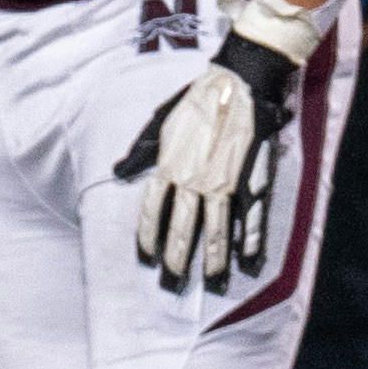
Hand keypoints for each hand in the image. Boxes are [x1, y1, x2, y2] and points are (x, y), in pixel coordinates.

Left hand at [118, 0, 317, 295]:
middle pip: (182, 229)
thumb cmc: (196, 100)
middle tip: (173, 285)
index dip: (148, 237)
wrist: (239, 82)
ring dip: (214, 262)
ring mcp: (224, 184)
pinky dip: (250, 243)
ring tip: (212, 285)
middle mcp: (194, 181)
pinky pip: (250, 219)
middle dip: (177, 261)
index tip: (146, 259)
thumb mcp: (158, 123)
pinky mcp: (251, 181)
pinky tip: (248, 263)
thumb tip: (116, 172)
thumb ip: (139, 152)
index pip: (152, 212)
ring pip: (217, 231)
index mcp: (169, 167)